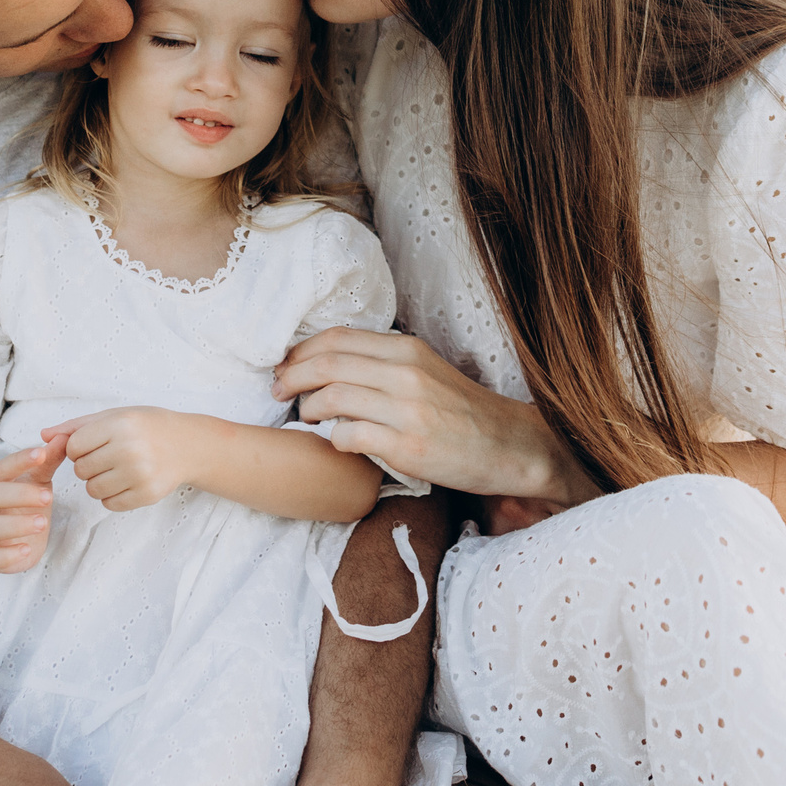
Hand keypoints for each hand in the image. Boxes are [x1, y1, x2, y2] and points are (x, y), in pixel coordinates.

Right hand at [0, 437, 66, 573]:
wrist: (0, 534)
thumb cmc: (20, 500)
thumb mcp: (36, 478)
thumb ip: (48, 459)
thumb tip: (64, 436)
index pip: (0, 468)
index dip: (19, 461)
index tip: (41, 454)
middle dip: (17, 495)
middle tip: (48, 497)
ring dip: (14, 526)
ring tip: (43, 523)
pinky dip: (5, 557)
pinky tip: (27, 549)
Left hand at [49, 408, 201, 511]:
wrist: (189, 445)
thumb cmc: (148, 426)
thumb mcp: (115, 416)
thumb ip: (77, 426)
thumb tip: (43, 437)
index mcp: (120, 425)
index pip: (73, 447)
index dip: (78, 448)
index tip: (95, 444)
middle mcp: (130, 449)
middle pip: (81, 470)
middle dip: (88, 466)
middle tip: (108, 457)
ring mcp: (140, 474)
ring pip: (92, 490)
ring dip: (97, 483)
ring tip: (116, 470)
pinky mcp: (147, 494)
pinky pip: (110, 504)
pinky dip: (112, 496)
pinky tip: (126, 482)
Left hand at [272, 328, 599, 505]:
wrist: (508, 446)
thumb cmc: (462, 412)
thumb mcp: (426, 371)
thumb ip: (385, 364)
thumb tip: (332, 363)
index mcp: (408, 350)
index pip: (338, 339)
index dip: (301, 351)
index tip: (284, 365)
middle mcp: (406, 374)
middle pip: (328, 364)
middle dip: (292, 377)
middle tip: (277, 392)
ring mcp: (407, 410)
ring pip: (333, 397)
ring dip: (309, 409)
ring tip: (306, 418)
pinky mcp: (408, 447)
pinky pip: (350, 436)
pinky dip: (333, 438)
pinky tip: (334, 442)